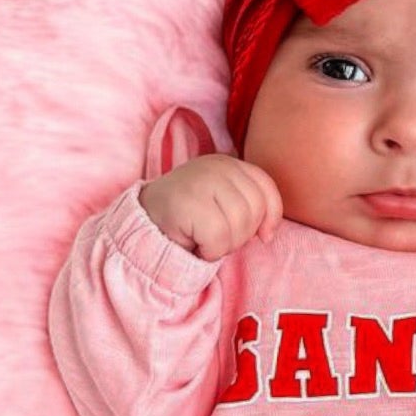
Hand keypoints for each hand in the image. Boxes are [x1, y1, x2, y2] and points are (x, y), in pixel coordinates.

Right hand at [140, 155, 283, 260]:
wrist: (144, 225)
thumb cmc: (189, 220)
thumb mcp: (223, 204)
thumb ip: (249, 206)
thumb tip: (268, 233)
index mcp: (228, 164)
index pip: (266, 188)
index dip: (271, 217)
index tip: (263, 236)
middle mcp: (216, 166)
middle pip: (255, 209)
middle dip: (242, 234)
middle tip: (218, 237)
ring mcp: (201, 181)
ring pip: (239, 225)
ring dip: (225, 244)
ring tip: (205, 239)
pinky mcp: (188, 203)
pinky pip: (218, 237)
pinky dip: (210, 251)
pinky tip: (195, 244)